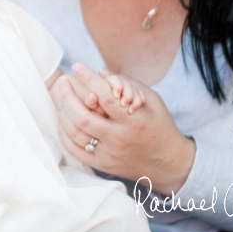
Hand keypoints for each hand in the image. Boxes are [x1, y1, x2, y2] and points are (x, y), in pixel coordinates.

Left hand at [50, 63, 195, 194]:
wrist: (169, 165)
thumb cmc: (161, 127)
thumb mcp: (153, 102)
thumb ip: (129, 84)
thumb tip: (101, 71)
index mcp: (133, 122)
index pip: (105, 97)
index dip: (89, 79)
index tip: (77, 66)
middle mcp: (118, 139)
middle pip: (83, 116)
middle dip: (68, 96)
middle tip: (63, 82)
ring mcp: (108, 154)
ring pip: (75, 133)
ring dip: (63, 112)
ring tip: (62, 97)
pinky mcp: (102, 165)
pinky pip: (74, 150)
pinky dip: (64, 134)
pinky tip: (63, 119)